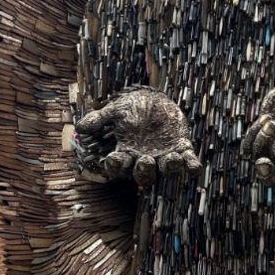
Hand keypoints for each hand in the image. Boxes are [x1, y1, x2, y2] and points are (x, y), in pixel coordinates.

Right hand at [76, 88, 200, 185]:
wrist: (154, 98)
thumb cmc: (132, 107)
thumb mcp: (116, 110)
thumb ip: (100, 118)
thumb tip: (81, 126)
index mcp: (126, 153)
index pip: (118, 167)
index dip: (114, 166)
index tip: (113, 157)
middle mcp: (145, 159)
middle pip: (143, 176)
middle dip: (144, 171)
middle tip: (145, 160)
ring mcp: (163, 155)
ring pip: (166, 172)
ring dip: (170, 168)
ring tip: (172, 157)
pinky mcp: (181, 148)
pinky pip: (187, 162)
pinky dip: (191, 166)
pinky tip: (194, 167)